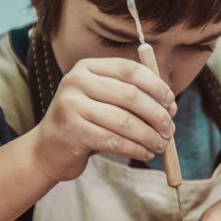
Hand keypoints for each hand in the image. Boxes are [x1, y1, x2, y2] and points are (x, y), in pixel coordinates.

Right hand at [32, 57, 176, 180]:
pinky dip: (136, 149)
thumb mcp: (103, 100)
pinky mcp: (72, 131)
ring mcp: (71, 105)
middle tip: (170, 130)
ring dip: (149, 136)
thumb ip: (131, 95)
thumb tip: (170, 103)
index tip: (171, 104)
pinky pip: (114, 141)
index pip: (130, 70)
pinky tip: (146, 153)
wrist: (48, 149)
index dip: (156, 86)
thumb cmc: (85, 123)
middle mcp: (76, 81)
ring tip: (161, 145)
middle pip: (131, 95)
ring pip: (125, 121)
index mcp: (87, 67)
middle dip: (157, 115)